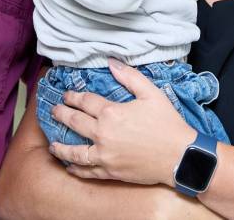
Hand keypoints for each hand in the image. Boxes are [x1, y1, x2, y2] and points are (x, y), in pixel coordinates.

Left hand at [50, 59, 195, 186]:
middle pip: (74, 122)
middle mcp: (103, 134)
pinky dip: (76, 169)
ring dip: (61, 146)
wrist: (180, 156)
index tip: (67, 95)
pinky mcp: (110, 172)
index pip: (85, 102)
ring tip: (53, 144)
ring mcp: (104, 155)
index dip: (74, 96)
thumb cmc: (167, 123)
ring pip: (74, 152)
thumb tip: (111, 62)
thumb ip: (129, 77)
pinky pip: (87, 171)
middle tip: (54, 110)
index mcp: (111, 113)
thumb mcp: (151, 93)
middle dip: (61, 114)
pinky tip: (70, 166)